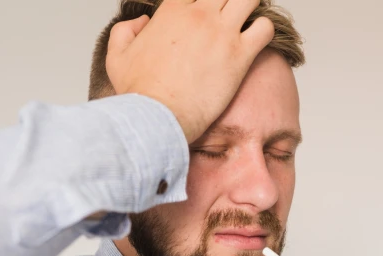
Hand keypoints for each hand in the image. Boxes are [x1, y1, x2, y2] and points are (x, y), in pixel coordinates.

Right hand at [105, 0, 274, 142]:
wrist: (157, 118)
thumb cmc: (139, 93)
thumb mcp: (117, 56)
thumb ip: (126, 30)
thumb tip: (142, 21)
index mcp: (172, 10)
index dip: (201, 0)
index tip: (204, 9)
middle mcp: (200, 15)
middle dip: (227, 0)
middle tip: (228, 12)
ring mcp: (222, 32)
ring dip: (250, 6)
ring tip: (246, 19)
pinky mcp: (239, 55)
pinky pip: (265, 28)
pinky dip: (264, 30)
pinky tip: (255, 42)